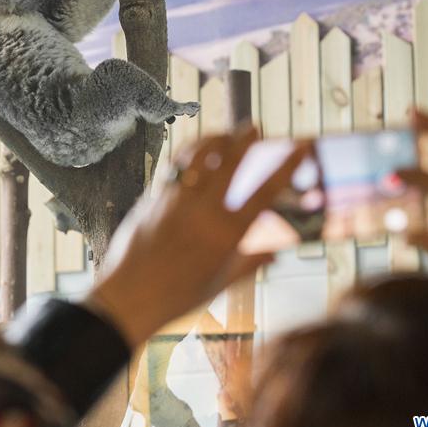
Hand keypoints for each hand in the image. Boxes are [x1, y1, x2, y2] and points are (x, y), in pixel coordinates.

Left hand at [87, 127, 310, 346]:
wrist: (126, 299)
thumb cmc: (175, 297)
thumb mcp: (220, 284)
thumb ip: (250, 263)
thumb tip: (275, 253)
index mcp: (226, 235)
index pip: (265, 191)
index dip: (287, 166)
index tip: (301, 147)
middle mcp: (201, 211)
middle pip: (230, 160)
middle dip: (246, 138)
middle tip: (255, 127)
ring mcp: (174, 200)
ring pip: (198, 155)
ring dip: (215, 138)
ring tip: (224, 133)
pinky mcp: (152, 197)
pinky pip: (174, 164)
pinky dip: (189, 153)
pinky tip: (195, 151)